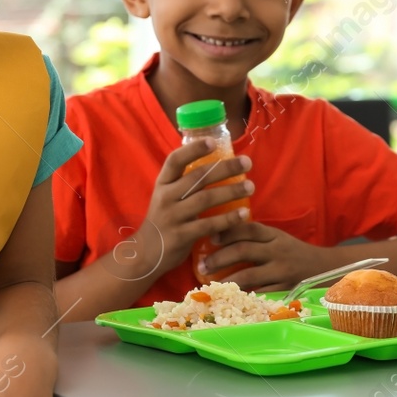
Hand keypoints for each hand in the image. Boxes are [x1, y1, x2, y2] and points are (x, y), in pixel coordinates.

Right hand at [120, 141, 254, 281]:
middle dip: (225, 168)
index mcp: (163, 183)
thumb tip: (216, 163)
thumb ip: (185, 183)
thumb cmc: (164, 221)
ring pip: (205, 199)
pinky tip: (244, 214)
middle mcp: (166, 197)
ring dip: (231, 191)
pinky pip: (208, 225)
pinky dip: (227, 219)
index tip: (213, 141)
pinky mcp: (180, 236)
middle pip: (198, 177)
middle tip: (247, 162)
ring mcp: (172, 216)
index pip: (175, 160)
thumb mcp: (168, 197)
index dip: (193, 149)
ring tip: (251, 187)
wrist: (145, 254)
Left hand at [199, 220, 335, 292]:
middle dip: (219, 258)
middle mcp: (277, 251)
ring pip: (249, 275)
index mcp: (275, 235)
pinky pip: (260, 293)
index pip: (249, 229)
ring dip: (226, 279)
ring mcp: (281, 271)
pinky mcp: (285, 289)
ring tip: (211, 283)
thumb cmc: (294, 252)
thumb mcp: (277, 238)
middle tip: (201, 265)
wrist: (324, 267)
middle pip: (244, 250)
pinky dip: (243, 295)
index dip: (228, 232)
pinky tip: (230, 296)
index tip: (210, 238)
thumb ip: (255, 236)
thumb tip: (219, 233)